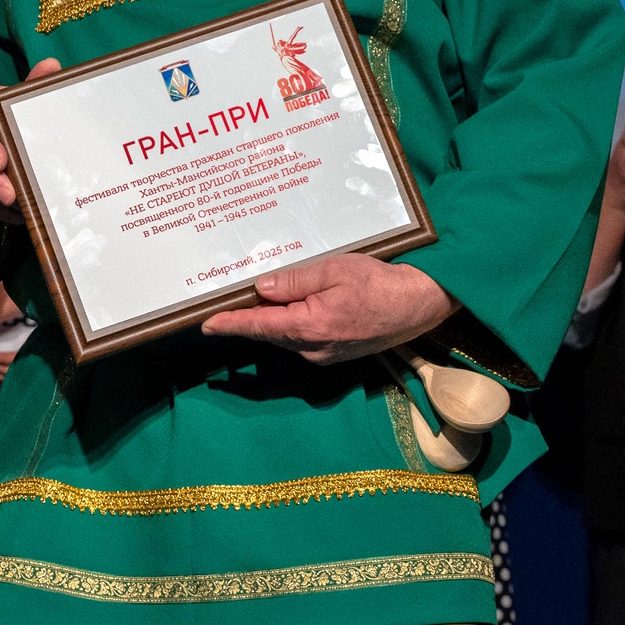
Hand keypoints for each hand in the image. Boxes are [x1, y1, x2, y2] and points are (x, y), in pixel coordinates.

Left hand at [199, 255, 458, 365]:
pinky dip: (292, 322)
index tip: (206, 325)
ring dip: (273, 318)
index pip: (259, 326)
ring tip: (258, 297)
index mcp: (309, 327)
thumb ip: (295, 282)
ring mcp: (325, 353)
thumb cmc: (380, 284)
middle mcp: (313, 348)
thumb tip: (261, 288)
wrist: (419, 304)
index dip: (230, 324)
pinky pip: (303, 337)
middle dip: (249, 317)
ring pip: (286, 335)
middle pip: (270, 331)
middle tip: (226, 300)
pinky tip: (293, 305)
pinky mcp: (336, 352)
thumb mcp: (335, 271)